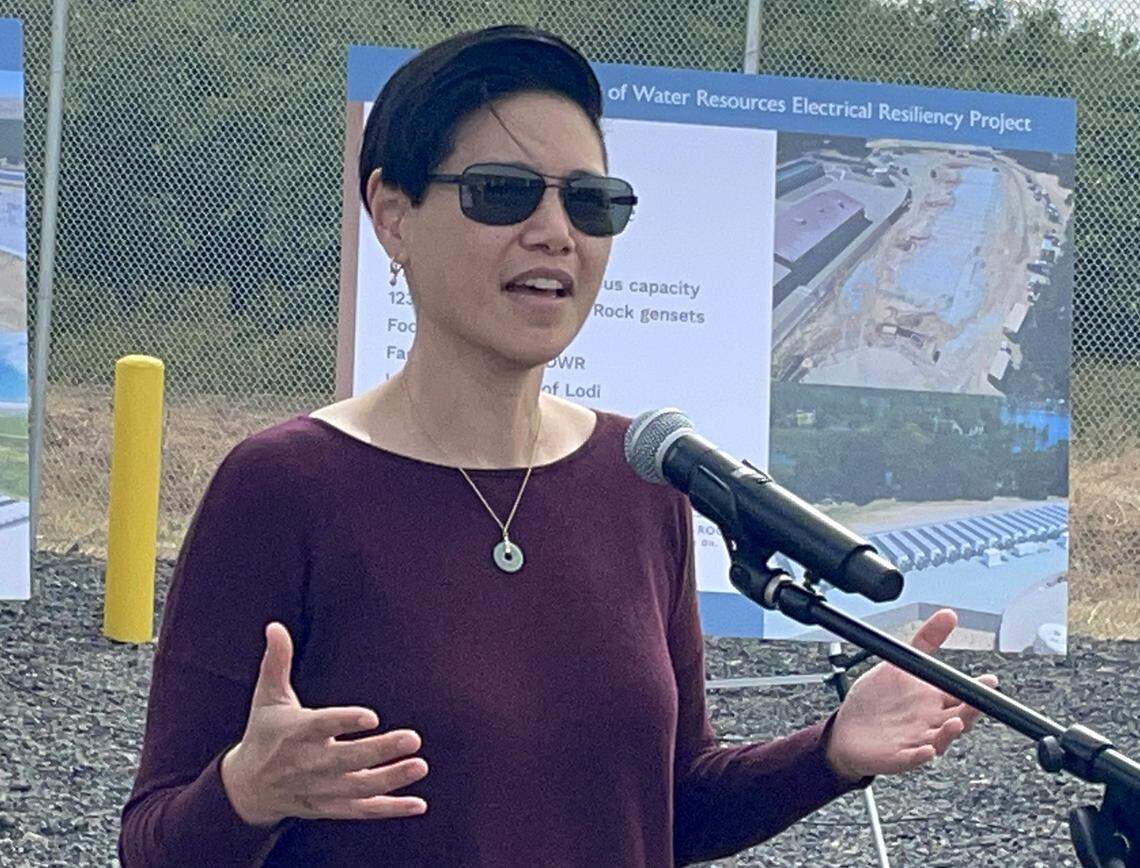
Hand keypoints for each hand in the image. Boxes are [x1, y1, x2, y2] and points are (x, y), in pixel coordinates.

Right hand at [220, 622, 427, 826]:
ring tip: (421, 765)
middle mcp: (309, 763)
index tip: (372, 716)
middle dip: (380, 751)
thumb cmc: (265, 733)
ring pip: (358, 788)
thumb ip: (277, 661)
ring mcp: (320, 789)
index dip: (345, 721)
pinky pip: (362, 811)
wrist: (247, 789)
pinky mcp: (329, 807)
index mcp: (296, 732)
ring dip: (391, 780)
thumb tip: (275, 626)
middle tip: (413, 738)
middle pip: (347, 760)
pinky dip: (390, 810)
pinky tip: (418, 805)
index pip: (322, 726)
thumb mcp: (267, 697)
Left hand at [825, 608, 997, 780]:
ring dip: (949, 733)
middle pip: (958, 718)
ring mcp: (917, 740)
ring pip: (941, 739)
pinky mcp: (899, 756)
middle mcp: (929, 722)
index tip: (989, 680)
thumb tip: (948, 614)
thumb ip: (925, 641)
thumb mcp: (898, 664)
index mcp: (932, 700)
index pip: (961, 694)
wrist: (847, 729)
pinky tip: (926, 750)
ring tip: (955, 722)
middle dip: (971, 711)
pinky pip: (913, 758)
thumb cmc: (877, 700)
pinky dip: (920, 755)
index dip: (976, 689)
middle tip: (980, 701)